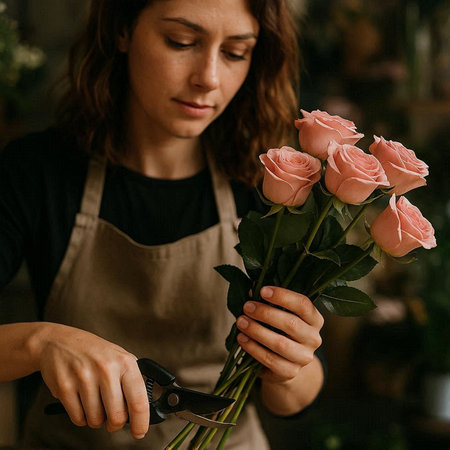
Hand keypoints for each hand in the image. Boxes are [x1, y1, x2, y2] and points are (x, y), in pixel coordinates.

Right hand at [37, 323, 148, 438]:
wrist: (59, 342)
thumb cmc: (94, 352)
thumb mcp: (119, 357)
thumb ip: (131, 380)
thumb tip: (142, 410)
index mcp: (124, 362)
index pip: (138, 400)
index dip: (141, 421)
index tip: (140, 432)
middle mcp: (106, 369)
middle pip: (117, 416)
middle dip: (115, 424)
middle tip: (113, 420)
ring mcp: (84, 378)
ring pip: (96, 420)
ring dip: (97, 419)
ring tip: (95, 402)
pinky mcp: (65, 387)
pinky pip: (78, 419)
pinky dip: (81, 417)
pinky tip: (81, 401)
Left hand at [236, 286, 323, 384]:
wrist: (285, 363)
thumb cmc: (280, 331)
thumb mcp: (279, 314)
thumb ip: (269, 302)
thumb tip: (252, 291)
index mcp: (315, 319)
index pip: (303, 305)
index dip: (283, 296)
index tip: (263, 290)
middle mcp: (314, 338)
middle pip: (291, 324)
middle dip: (265, 313)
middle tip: (247, 307)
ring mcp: (304, 357)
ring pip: (281, 344)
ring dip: (257, 331)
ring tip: (241, 322)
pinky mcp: (291, 372)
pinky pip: (270, 360)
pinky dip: (253, 348)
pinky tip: (242, 338)